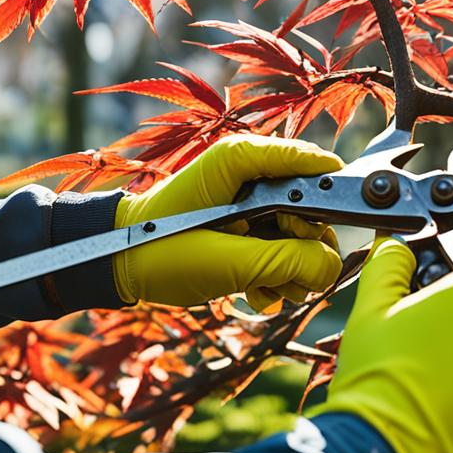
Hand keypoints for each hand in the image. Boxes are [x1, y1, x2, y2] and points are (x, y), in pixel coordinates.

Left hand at [114, 134, 344, 308]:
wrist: (120, 267)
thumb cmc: (160, 253)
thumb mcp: (228, 262)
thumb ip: (288, 262)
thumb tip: (332, 268)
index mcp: (243, 160)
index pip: (316, 166)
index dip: (324, 206)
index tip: (308, 240)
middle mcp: (254, 174)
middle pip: (315, 209)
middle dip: (304, 250)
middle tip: (277, 274)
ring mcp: (254, 202)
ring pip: (305, 236)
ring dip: (290, 271)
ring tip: (260, 288)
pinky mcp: (251, 227)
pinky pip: (286, 250)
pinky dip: (276, 276)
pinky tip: (253, 291)